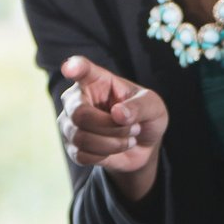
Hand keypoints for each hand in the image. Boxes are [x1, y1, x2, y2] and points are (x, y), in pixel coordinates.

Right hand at [58, 56, 169, 202]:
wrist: (142, 146)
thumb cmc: (145, 117)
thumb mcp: (153, 106)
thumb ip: (139, 106)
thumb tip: (118, 113)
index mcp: (96, 80)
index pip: (81, 69)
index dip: (75, 68)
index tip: (70, 69)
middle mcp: (76, 99)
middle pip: (79, 114)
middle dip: (112, 127)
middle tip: (135, 128)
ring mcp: (70, 123)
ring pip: (81, 138)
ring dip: (113, 143)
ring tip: (129, 139)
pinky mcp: (71, 145)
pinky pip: (81, 155)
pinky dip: (104, 156)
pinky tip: (114, 149)